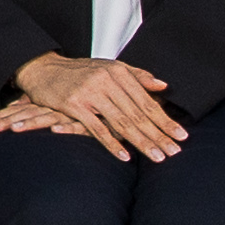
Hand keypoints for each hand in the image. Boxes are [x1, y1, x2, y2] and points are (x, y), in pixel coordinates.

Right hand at [0, 49, 184, 161]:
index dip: (165, 120)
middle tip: (175, 152)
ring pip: (121, 122)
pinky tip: (125, 156)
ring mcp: (90, 93)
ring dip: (141, 142)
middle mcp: (106, 81)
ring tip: (157, 156)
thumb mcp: (109, 67)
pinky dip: (111, 143)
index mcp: (118, 72)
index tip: (181, 136)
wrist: (43, 68)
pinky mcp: (73, 104)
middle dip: (158, 135)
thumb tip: (163, 85)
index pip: (146, 101)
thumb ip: (137, 75)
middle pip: (138, 114)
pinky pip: (96, 128)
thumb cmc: (79, 71)